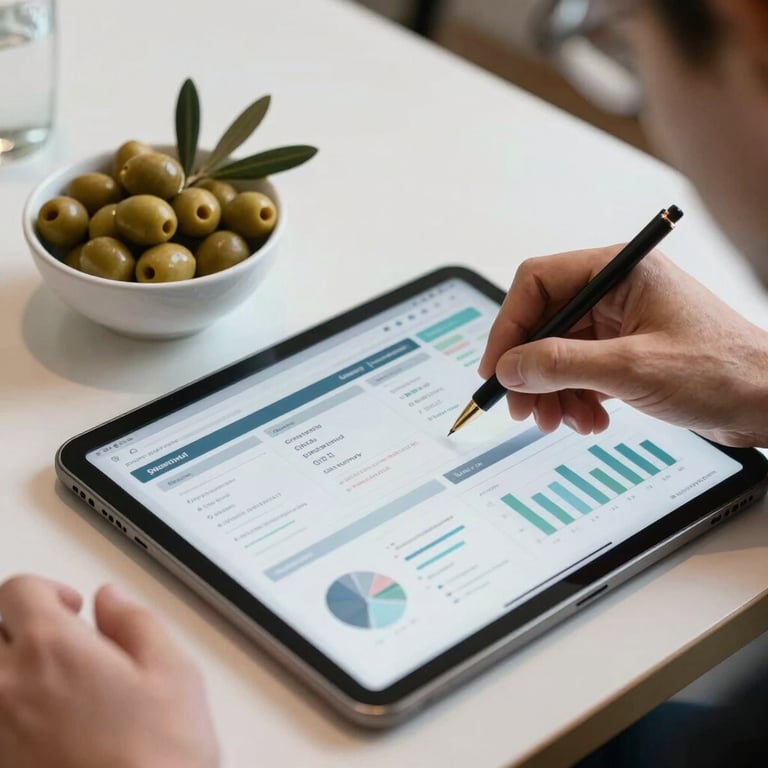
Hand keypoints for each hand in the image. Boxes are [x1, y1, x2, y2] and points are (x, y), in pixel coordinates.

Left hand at [0, 574, 218, 767]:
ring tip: (51, 686)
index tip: (73, 610)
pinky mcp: (1, 763)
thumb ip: (135, 620)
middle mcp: (9, 687)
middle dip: (21, 627)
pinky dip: (11, 712)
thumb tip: (109, 597)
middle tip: (58, 645)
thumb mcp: (173, 669)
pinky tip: (46, 725)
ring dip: (12, 671)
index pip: (18, 591)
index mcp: (54, 650)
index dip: (47, 591)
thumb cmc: (162, 754)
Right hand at [479, 246, 767, 447]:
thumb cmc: (722, 370)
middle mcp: (615, 292)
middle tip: (523, 409)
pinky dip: (575, 400)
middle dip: (530, 371)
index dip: (509, 326)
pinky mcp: (625, 353)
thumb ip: (562, 365)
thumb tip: (509, 368)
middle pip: (544, 324)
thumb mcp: (631, 368)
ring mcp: (620, 323)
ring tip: (560, 422)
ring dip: (552, 392)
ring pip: (558, 354)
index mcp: (619, 271)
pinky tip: (589, 422)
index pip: (538, 283)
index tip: (496, 368)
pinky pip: (579, 373)